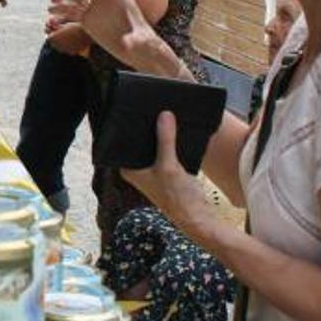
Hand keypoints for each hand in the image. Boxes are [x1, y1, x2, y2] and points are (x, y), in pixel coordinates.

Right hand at [48, 0, 154, 65]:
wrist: (137, 52)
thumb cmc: (142, 44)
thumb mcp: (139, 42)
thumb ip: (134, 41)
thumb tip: (128, 43)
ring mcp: (96, 7)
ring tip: (53, 1)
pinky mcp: (88, 19)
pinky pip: (71, 10)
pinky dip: (61, 10)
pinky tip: (52, 14)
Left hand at [121, 112, 213, 239]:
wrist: (197, 217)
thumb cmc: (177, 197)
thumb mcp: (169, 165)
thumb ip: (165, 139)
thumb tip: (164, 115)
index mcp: (128, 168)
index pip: (123, 142)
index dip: (127, 126)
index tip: (132, 107)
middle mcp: (137, 168)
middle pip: (139, 141)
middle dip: (146, 126)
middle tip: (150, 104)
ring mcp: (151, 168)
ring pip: (153, 144)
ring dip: (160, 133)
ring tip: (164, 110)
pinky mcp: (166, 169)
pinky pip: (165, 149)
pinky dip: (170, 140)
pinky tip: (176, 126)